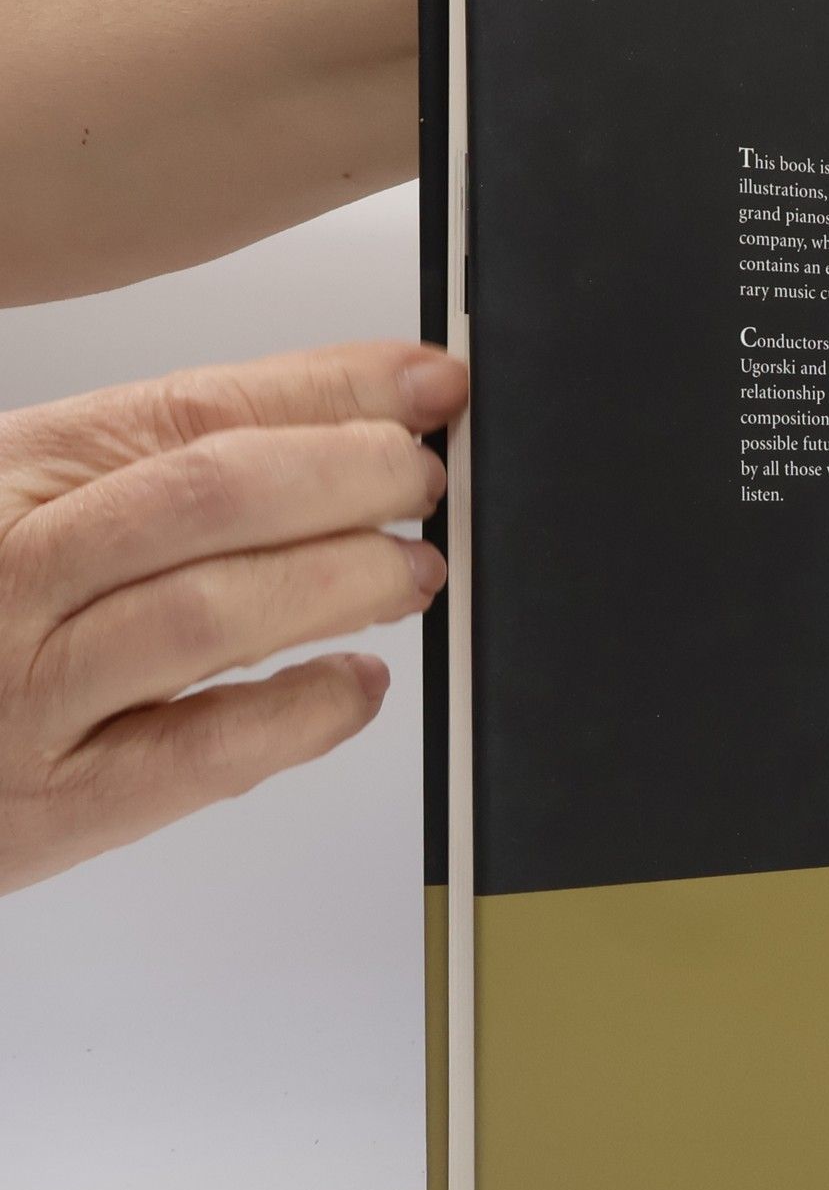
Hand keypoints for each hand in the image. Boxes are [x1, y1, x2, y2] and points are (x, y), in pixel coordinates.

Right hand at [0, 341, 466, 894]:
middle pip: (212, 495)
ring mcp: (25, 692)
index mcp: (3, 479)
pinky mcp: (55, 808)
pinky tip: (357, 685)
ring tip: (412, 570)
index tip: (426, 382)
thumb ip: (156, 479)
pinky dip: (307, 713)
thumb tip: (339, 431)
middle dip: (350, 474)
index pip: (189, 409)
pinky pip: (206, 752)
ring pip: (214, 611)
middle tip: (423, 479)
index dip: (331, 390)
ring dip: (345, 581)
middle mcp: (3, 574)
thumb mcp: (30, 516)